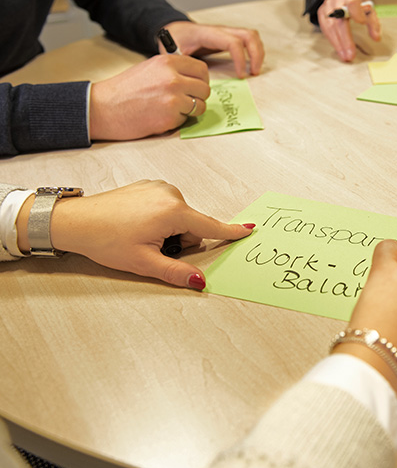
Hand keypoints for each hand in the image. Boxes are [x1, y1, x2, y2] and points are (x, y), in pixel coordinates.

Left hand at [18, 180, 254, 289]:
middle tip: (152, 247)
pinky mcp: (149, 185)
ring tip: (140, 235)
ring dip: (169, 230)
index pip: (210, 226)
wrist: (75, 221)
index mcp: (173, 211)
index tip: (250, 229)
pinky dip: (160, 218)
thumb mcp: (143, 263)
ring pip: (180, 216)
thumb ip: (176, 272)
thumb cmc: (106, 240)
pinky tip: (137, 224)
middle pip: (193, 225)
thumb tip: (200, 282)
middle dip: (180, 240)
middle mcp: (171, 193)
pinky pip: (167, 205)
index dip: (230, 231)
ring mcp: (160, 187)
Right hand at [89, 54, 209, 140]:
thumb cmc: (125, 89)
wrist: (103, 108)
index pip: (201, 69)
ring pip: (200, 106)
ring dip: (190, 110)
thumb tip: (196, 79)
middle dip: (197, 97)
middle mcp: (173, 78)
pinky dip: (177, 120)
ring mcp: (173, 98)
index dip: (201, 80)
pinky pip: (187, 119)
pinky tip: (160, 116)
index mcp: (168, 62)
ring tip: (170, 109)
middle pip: (204, 89)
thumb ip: (173, 70)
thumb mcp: (150, 68)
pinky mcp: (170, 117)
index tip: (195, 86)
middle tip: (184, 100)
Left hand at [162, 21, 263, 77]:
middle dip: (256, 55)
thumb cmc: (175, 40)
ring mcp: (227, 32)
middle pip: (249, 35)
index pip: (233, 42)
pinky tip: (250, 65)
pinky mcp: (229, 38)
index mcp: (208, 34)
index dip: (240, 60)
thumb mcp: (173, 52)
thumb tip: (193, 79)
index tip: (240, 76)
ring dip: (258, 52)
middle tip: (254, 73)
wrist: (174, 30)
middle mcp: (221, 30)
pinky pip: (249, 40)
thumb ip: (184, 65)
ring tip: (254, 70)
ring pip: (252, 36)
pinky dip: (254, 51)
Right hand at [318, 0, 380, 61]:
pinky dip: (332, 40)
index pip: (353, 2)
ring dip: (338, 43)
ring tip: (345, 56)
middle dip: (345, 39)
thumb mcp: (368, 7)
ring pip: (330, 26)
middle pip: (340, 20)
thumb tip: (376, 38)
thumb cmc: (356, 0)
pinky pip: (325, 28)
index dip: (357, 13)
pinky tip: (338, 49)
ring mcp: (327, 6)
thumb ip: (373, 22)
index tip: (362, 23)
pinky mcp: (321, 12)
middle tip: (351, 54)